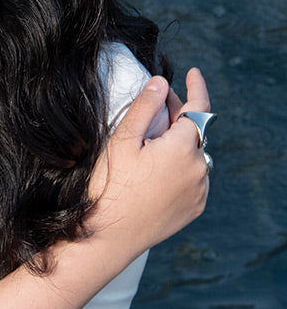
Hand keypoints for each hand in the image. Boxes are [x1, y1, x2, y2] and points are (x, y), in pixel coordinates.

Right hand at [89, 67, 211, 259]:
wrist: (109, 235)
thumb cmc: (110, 187)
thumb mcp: (121, 141)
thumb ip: (145, 108)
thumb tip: (161, 82)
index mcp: (183, 147)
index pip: (199, 107)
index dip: (197, 87)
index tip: (193, 73)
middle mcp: (199, 168)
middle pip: (194, 131)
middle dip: (179, 116)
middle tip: (155, 109)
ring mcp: (199, 190)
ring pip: (194, 155)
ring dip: (179, 145)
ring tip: (151, 148)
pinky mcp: (195, 207)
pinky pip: (194, 178)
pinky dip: (181, 169)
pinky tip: (156, 173)